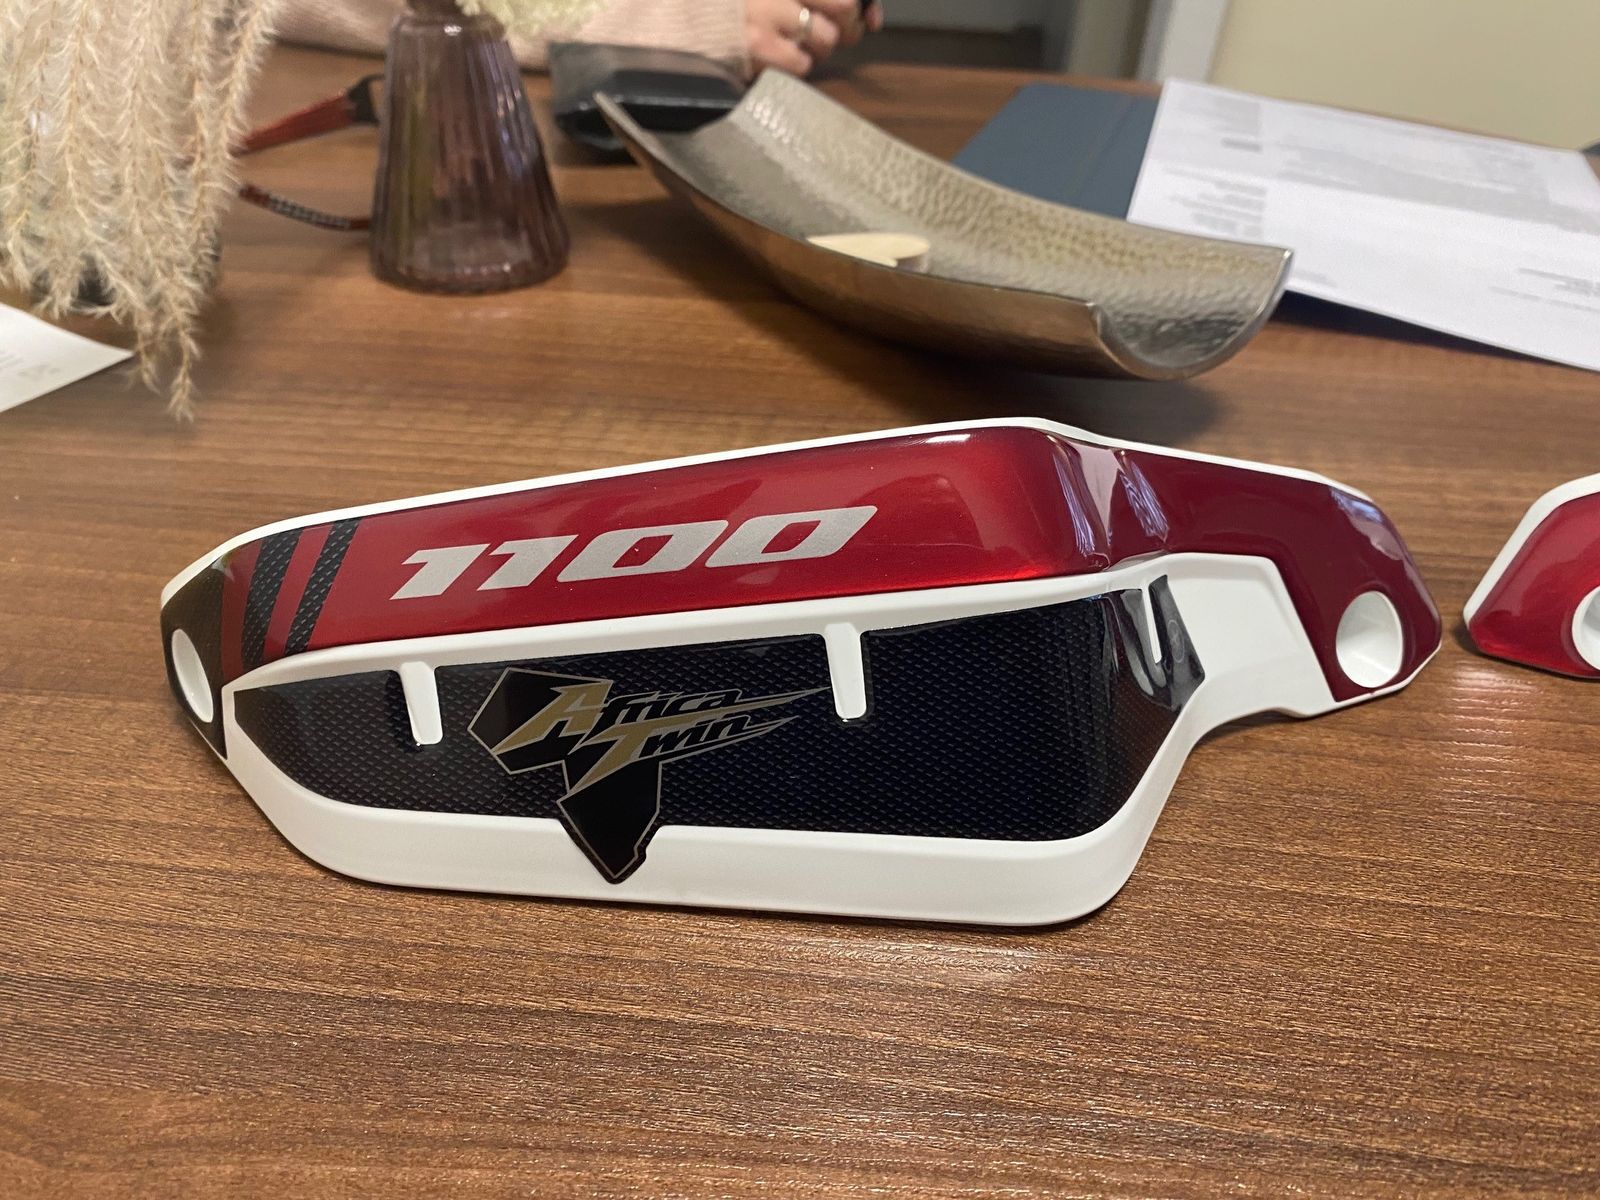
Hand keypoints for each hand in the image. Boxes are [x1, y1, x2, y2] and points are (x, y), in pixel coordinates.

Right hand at [745, 0, 883, 77]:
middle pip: (844, 6)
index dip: (861, 5)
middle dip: (846, 25)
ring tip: (793, 43)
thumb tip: (870, 17)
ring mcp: (770, 16)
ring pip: (825, 38)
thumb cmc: (733, 7)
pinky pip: (801, 64)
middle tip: (834, 33)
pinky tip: (776, 57)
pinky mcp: (760, 47)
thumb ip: (813, 0)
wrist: (684, 21)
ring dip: (817, 47)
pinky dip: (795, 65)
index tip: (868, 16)